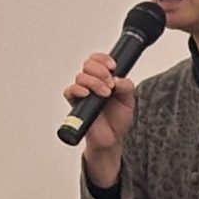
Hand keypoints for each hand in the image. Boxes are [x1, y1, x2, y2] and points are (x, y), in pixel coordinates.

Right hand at [65, 52, 136, 190]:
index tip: (113, 66)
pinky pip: (69, 91)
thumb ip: (126, 86)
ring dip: (94, 82)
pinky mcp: (75, 104)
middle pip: (88, 64)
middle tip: (110, 83)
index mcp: (104, 78)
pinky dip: (78, 90)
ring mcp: (83, 92)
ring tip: (105, 94)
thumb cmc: (117, 119)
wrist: (112, 139)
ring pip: (80, 76)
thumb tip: (117, 79)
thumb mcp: (129, 100)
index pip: (98, 59)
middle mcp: (92, 83)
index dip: (104, 59)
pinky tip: (87, 94)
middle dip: (100, 71)